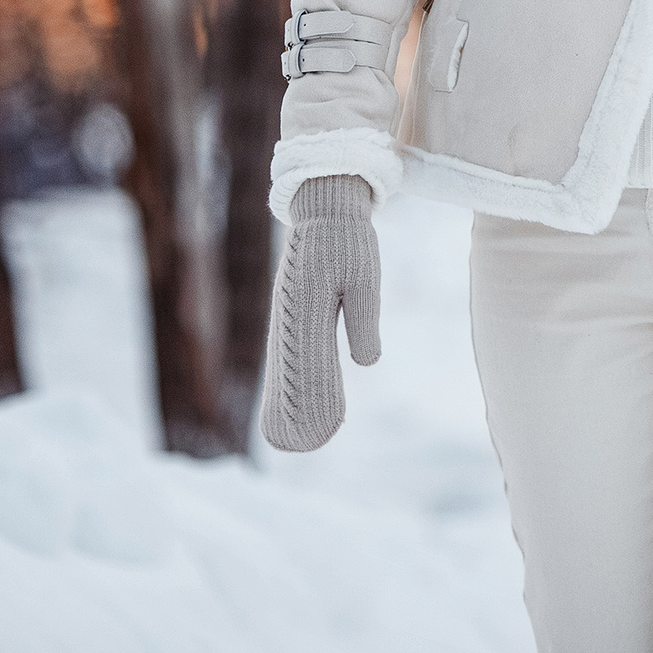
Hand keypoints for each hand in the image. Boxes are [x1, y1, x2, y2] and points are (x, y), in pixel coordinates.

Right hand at [261, 175, 382, 451]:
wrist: (326, 206)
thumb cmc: (349, 241)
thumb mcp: (364, 275)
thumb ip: (363, 318)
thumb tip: (367, 361)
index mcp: (306, 307)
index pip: (310, 364)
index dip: (316, 399)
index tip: (325, 428)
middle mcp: (289, 315)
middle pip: (288, 373)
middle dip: (295, 410)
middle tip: (305, 445)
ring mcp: (286, 313)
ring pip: (285, 366)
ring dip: (289, 399)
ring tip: (294, 433)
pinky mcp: (290, 311)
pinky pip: (289, 352)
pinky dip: (290, 378)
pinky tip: (294, 397)